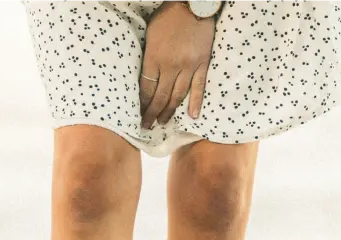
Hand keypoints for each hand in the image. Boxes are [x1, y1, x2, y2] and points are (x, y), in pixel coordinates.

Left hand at [139, 0, 216, 128]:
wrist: (193, 4)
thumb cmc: (168, 17)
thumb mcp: (150, 35)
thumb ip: (148, 57)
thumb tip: (145, 78)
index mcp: (154, 58)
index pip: (146, 88)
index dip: (142, 103)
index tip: (138, 113)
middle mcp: (171, 66)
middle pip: (160, 96)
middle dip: (152, 113)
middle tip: (147, 126)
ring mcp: (188, 66)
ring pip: (177, 95)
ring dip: (169, 111)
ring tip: (162, 123)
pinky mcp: (202, 64)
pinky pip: (199, 87)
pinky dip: (196, 103)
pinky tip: (192, 116)